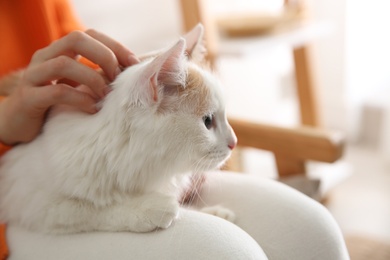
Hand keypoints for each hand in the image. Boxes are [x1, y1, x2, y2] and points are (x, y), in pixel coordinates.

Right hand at [0, 29, 138, 144]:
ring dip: (93, 79)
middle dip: (104, 56)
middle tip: (118, 79)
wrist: (17, 124)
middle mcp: (45, 57)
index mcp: (59, 51)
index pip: (89, 34)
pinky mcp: (29, 98)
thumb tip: (131, 75)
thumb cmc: (55, 104)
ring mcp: (34, 76)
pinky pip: (56, 91)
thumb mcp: (77, 86)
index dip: (114, 45)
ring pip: (64, 63)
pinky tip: (92, 108)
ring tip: (106, 96)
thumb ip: (97, 76)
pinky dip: (79, 99)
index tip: (134, 65)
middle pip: (76, 39)